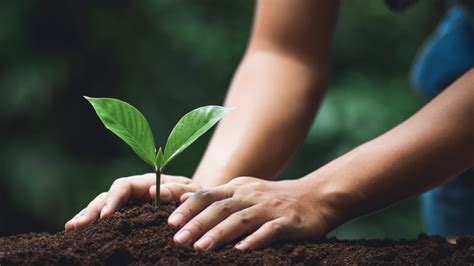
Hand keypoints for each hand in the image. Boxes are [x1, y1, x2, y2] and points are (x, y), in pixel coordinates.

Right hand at [65, 173, 200, 230]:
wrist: (201, 207)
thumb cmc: (197, 198)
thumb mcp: (193, 192)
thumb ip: (179, 191)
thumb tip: (159, 192)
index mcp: (148, 183)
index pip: (124, 186)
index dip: (113, 199)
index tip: (106, 216)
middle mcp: (135, 193)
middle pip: (107, 197)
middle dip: (91, 210)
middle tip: (76, 226)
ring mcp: (129, 206)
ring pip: (103, 209)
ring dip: (87, 218)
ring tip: (71, 230)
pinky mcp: (129, 220)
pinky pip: (109, 222)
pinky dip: (95, 228)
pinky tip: (81, 237)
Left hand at [167, 176, 332, 250]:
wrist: (315, 196)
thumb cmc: (273, 199)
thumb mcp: (244, 190)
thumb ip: (216, 195)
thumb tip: (184, 198)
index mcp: (238, 188)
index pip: (208, 195)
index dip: (189, 208)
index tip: (170, 223)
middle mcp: (251, 195)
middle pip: (220, 208)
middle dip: (197, 223)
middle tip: (178, 240)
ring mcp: (270, 208)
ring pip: (241, 219)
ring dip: (220, 233)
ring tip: (201, 248)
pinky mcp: (288, 222)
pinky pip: (270, 231)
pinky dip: (255, 240)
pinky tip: (241, 251)